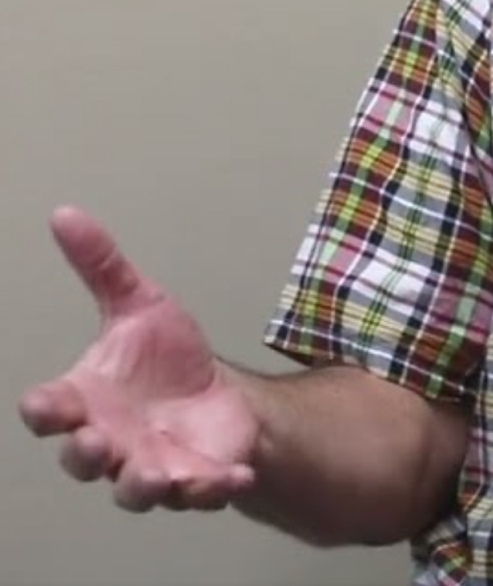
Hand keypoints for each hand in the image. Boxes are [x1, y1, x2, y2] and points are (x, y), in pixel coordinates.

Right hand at [16, 207, 258, 511]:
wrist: (216, 396)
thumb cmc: (164, 359)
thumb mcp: (138, 304)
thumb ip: (101, 266)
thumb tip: (65, 213)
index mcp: (86, 402)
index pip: (49, 413)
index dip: (44, 411)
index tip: (47, 404)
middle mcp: (110, 441)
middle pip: (83, 461)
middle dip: (85, 455)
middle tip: (96, 442)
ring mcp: (151, 465)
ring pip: (134, 490)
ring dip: (141, 485)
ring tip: (152, 475)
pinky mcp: (196, 479)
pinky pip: (201, 492)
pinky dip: (214, 488)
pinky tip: (235, 475)